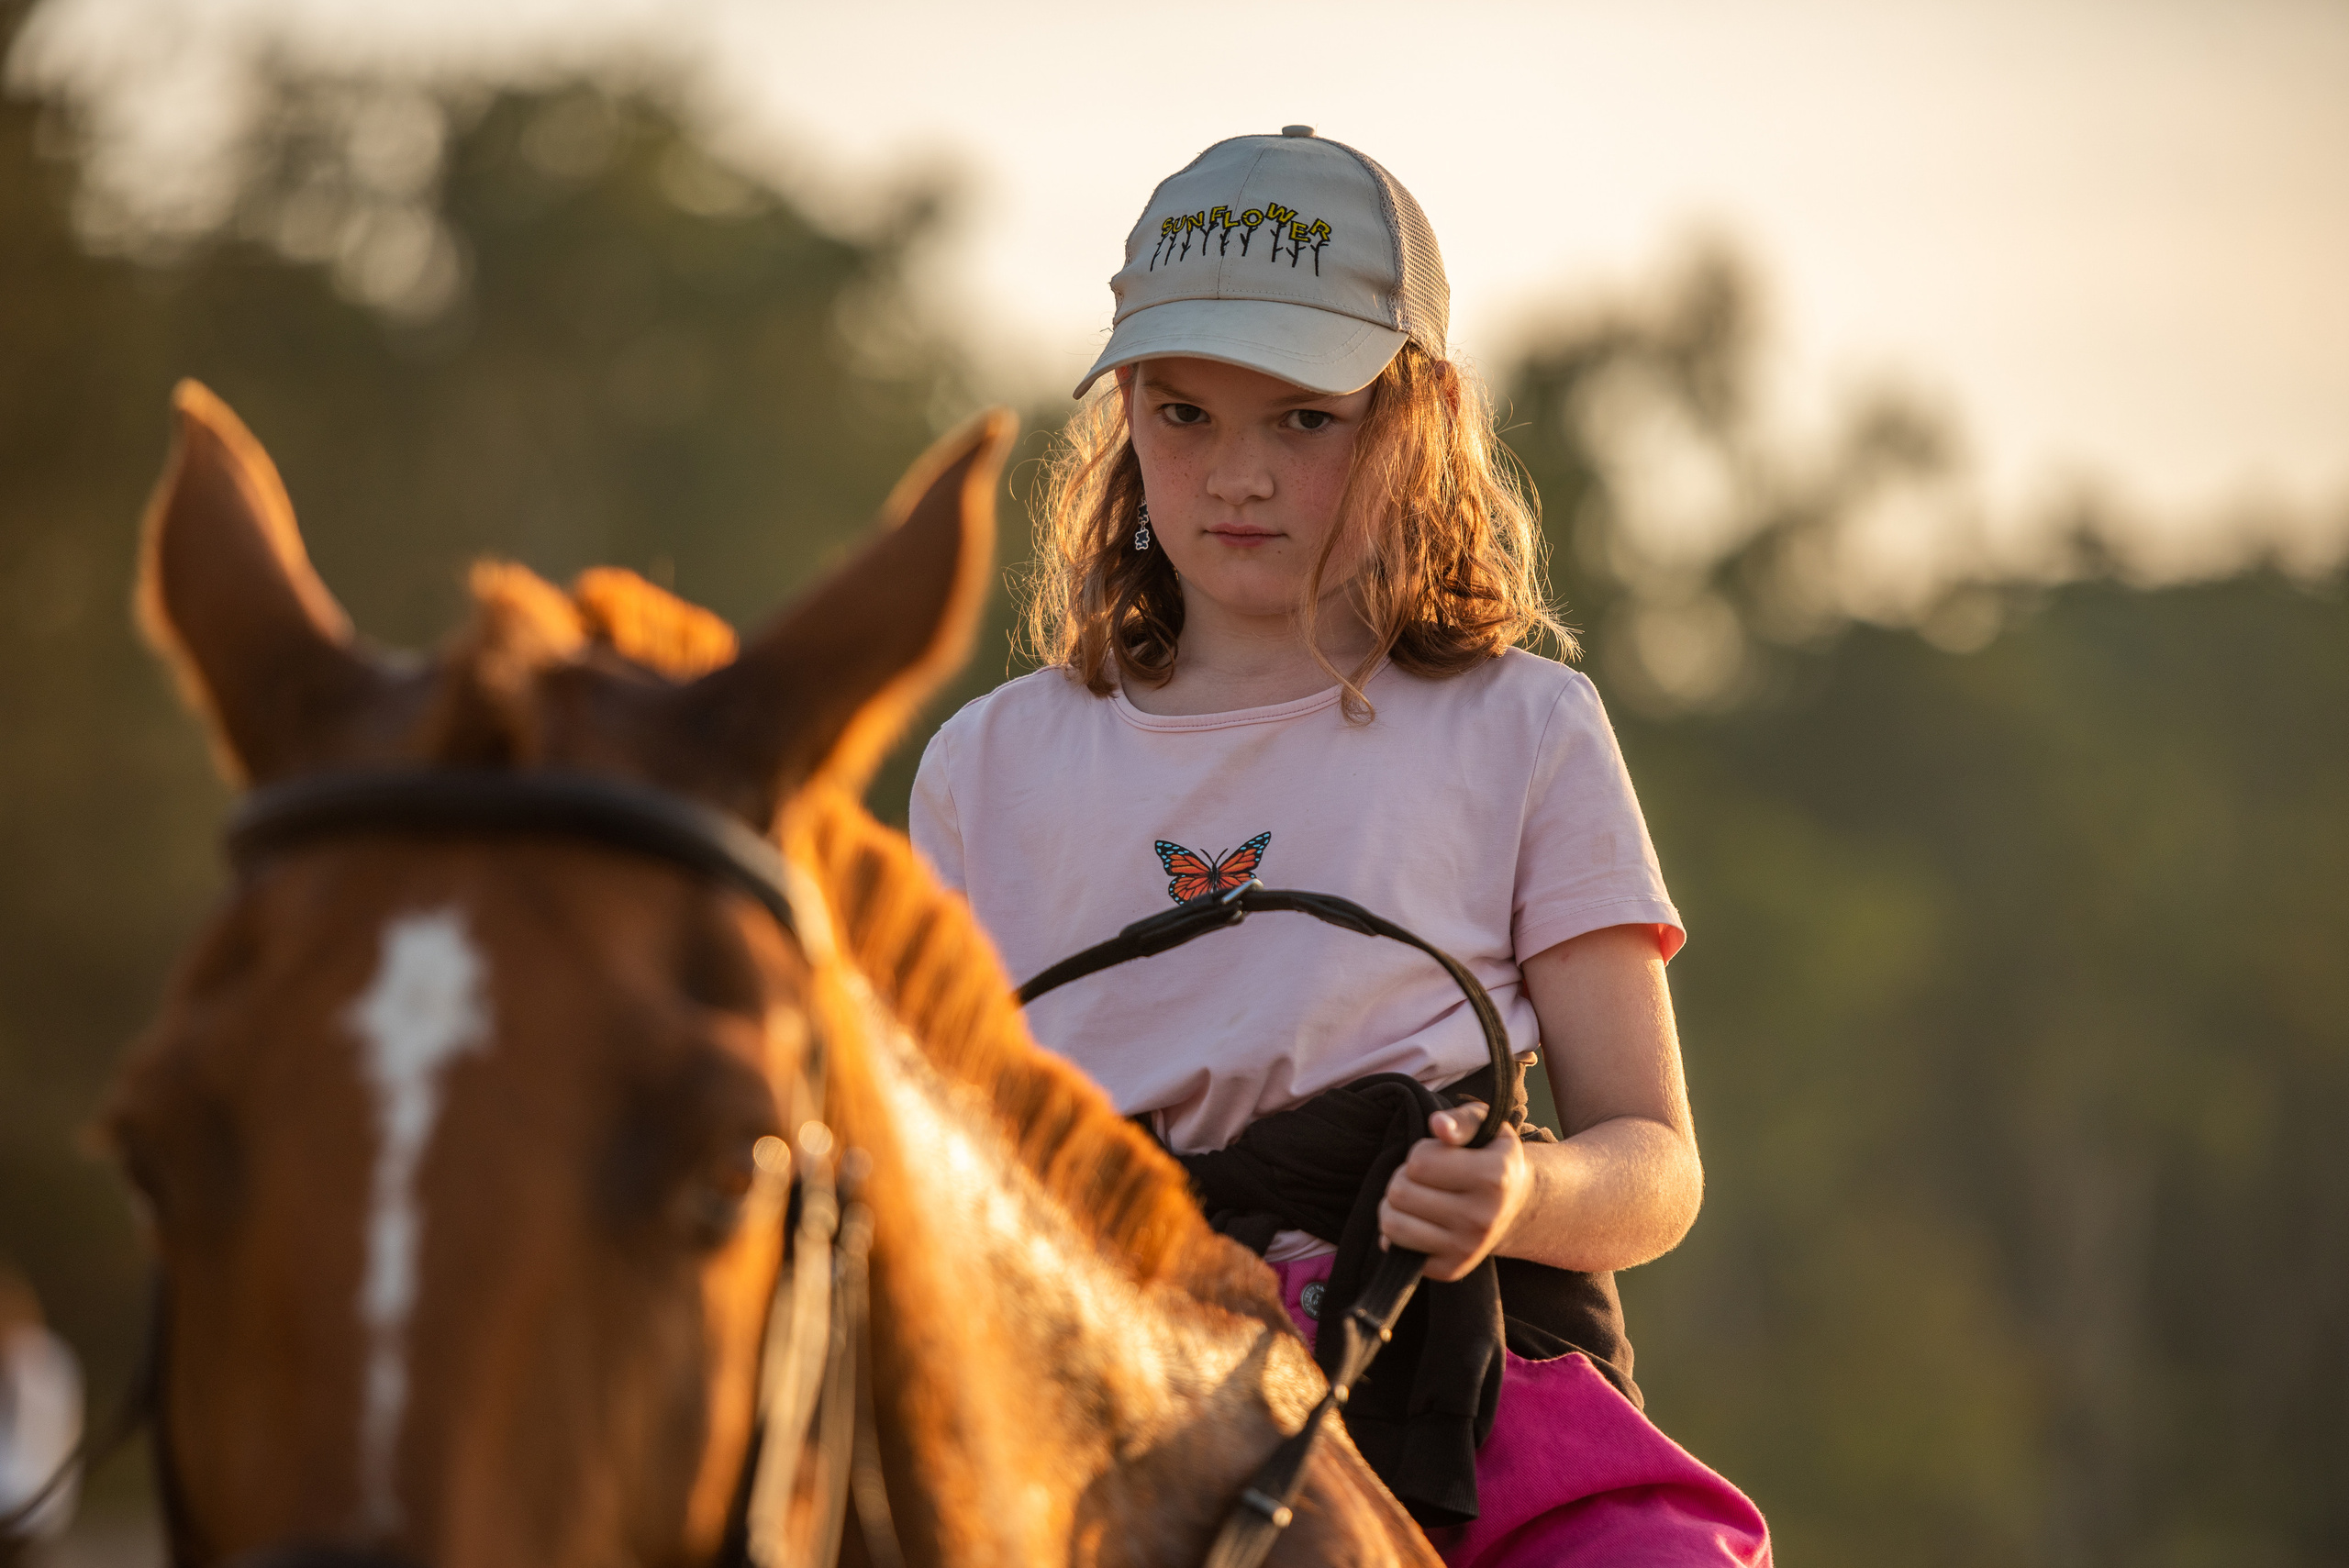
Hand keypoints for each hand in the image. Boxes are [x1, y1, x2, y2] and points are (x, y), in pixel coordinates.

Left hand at [1377, 1103, 1530, 1282]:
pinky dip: (1397, 1233)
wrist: (1516, 1207)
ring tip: (1414, 1197)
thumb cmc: (1492, 1158)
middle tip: (1424, 1179)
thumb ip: (1462, 1120)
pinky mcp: (1451, 1269)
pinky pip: (1396, 1249)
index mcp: (1494, 1177)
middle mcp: (1482, 1217)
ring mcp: (1467, 1248)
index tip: (1438, 1157)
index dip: (1420, 1153)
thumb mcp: (1487, 1127)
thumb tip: (1438, 1125)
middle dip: (1403, 1178)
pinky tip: (1418, 1221)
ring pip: (1392, 1224)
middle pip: (1400, 1193)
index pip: (1418, 1162)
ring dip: (1393, 1205)